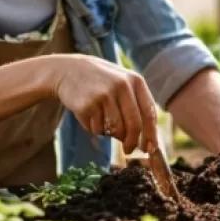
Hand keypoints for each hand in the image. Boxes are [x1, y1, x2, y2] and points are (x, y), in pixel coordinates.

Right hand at [43, 54, 158, 153]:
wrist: (68, 70)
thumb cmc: (102, 82)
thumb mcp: (123, 83)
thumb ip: (136, 106)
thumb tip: (147, 141)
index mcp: (135, 80)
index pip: (149, 113)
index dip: (151, 134)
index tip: (150, 149)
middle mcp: (121, 86)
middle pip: (133, 125)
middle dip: (132, 142)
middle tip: (128, 150)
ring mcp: (103, 95)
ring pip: (115, 130)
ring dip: (110, 133)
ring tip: (102, 120)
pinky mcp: (87, 105)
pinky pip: (97, 129)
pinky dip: (94, 128)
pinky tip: (89, 114)